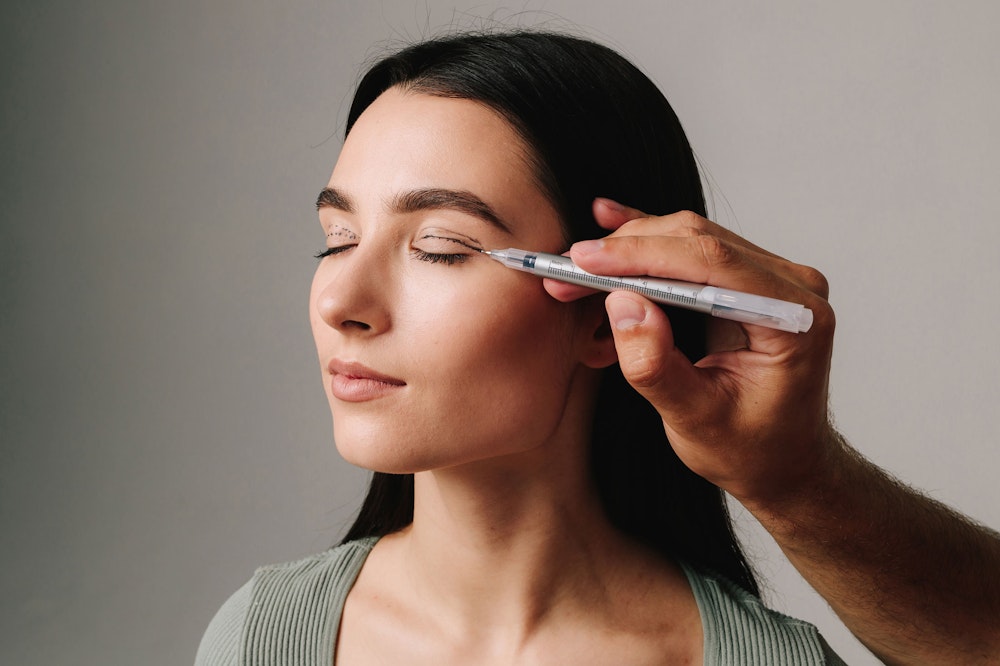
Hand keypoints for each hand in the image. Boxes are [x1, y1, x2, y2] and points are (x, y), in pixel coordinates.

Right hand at [546, 198, 838, 504]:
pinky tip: (610, 221)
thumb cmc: (750, 448)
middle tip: (566, 273)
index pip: (710, 262)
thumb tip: (622, 304)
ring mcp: (771, 277)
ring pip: (687, 238)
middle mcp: (790, 286)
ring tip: (576, 276)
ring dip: (626, 252)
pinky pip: (691, 248)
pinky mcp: (747, 278)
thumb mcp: (695, 420)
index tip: (584, 261)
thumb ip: (656, 365)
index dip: (641, 254)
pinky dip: (647, 243)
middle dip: (623, 253)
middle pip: (696, 241)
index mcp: (793, 318)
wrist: (782, 462)